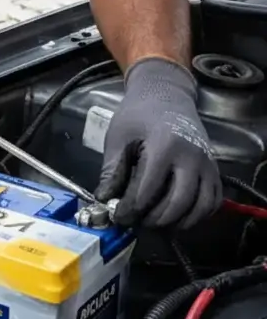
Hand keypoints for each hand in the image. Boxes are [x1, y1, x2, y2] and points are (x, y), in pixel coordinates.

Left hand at [95, 57, 220, 227]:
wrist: (166, 95)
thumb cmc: (138, 114)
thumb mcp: (118, 138)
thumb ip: (112, 171)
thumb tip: (104, 200)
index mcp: (164, 147)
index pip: (148, 190)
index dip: (131, 209)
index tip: (119, 217)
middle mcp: (191, 157)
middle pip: (178, 203)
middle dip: (154, 220)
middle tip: (137, 222)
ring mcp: (207, 164)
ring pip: (199, 206)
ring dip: (177, 222)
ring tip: (155, 222)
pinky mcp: (215, 169)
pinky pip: (213, 201)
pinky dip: (197, 215)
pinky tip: (177, 216)